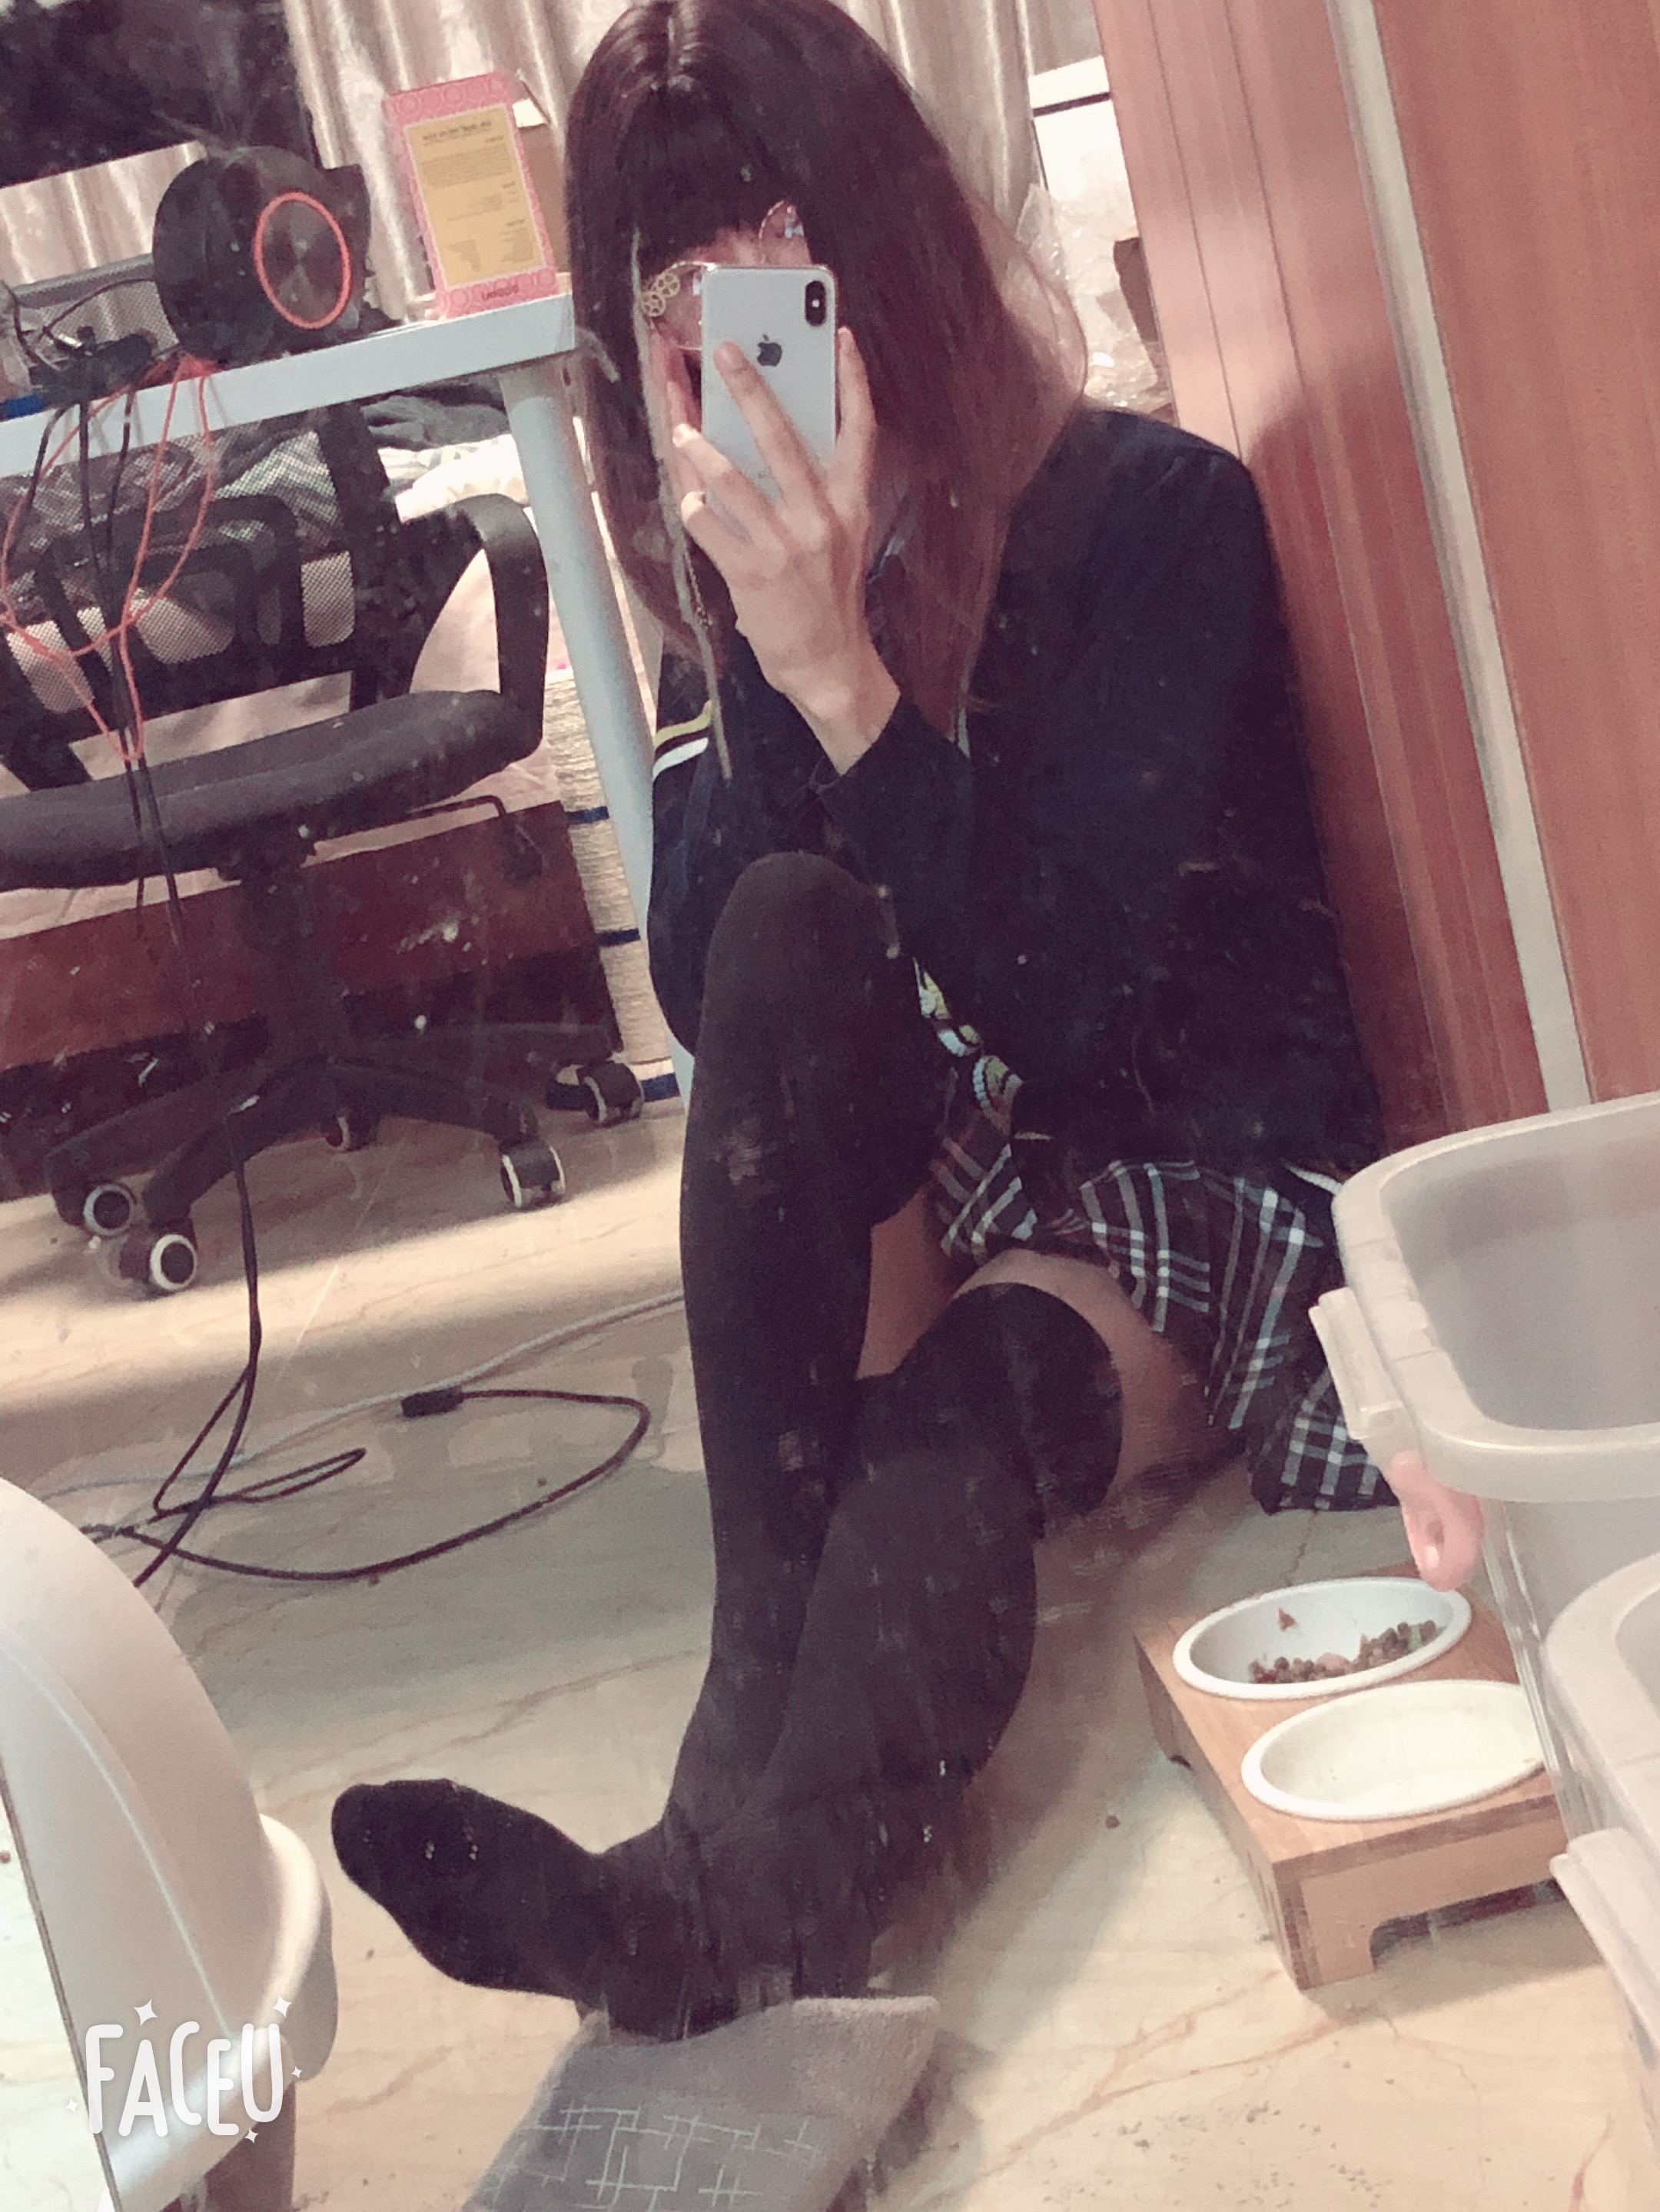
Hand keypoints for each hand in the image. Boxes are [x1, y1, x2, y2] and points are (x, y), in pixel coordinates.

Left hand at [659, 326, 898, 773]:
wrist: (830, 666)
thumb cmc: (829, 599)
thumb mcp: (841, 538)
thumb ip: (817, 493)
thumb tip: (770, 442)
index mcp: (851, 505)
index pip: (860, 431)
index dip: (853, 382)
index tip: (840, 337)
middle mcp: (821, 518)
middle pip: (782, 437)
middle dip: (749, 389)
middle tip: (724, 350)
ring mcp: (784, 545)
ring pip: (731, 479)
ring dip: (699, 448)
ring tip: (680, 424)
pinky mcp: (751, 573)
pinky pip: (707, 526)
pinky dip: (692, 505)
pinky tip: (686, 493)